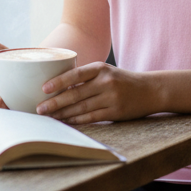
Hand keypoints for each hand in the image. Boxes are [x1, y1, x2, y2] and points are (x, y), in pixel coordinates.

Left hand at [37, 63, 156, 124]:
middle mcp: (106, 82)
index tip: (43, 88)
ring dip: (63, 114)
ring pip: (81, 108)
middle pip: (75, 94)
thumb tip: (59, 87)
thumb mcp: (106, 72)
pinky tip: (66, 122)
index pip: (75, 74)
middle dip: (55, 102)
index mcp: (101, 68)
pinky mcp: (115, 112)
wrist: (150, 90)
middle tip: (39, 108)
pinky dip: (77, 121)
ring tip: (49, 117)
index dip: (58, 81)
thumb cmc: (122, 80)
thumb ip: (87, 77)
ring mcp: (111, 98)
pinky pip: (91, 118)